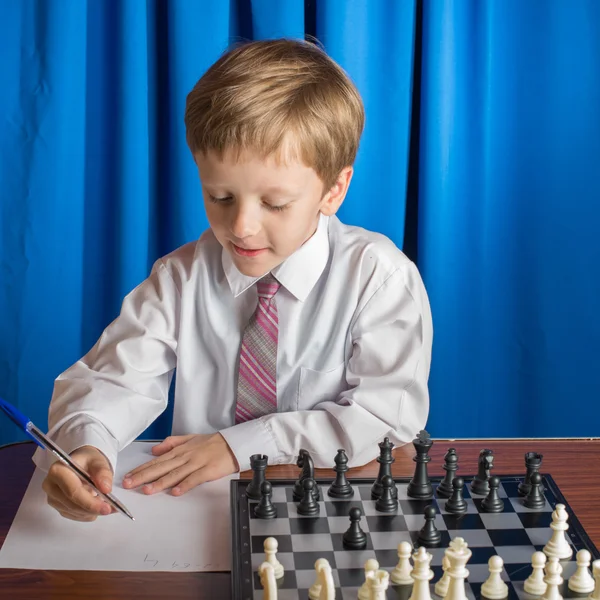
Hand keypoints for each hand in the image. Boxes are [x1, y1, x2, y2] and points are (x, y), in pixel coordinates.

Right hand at [42, 445, 114, 521]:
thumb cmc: (88, 460)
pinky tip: (97, 508)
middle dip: (93, 508)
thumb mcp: (98, 461)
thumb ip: (103, 472)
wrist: (81, 463)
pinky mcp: (57, 506)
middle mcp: (50, 485)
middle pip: (72, 504)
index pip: (73, 491)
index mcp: (58, 471)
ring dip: (91, 512)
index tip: (107, 507)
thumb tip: (106, 489)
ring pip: (73, 511)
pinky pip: (73, 515)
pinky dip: (87, 514)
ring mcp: (52, 497)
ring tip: (108, 506)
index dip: (90, 502)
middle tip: (112, 509)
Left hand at [122, 433, 237, 495]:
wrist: (232, 444)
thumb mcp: (189, 438)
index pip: (156, 461)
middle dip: (144, 476)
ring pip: (175, 474)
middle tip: (129, 484)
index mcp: (179, 450)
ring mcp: (196, 463)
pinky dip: (184, 485)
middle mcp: (185, 456)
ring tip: (147, 490)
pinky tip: (175, 492)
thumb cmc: (211, 443)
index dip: (141, 469)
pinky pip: (194, 478)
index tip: (128, 476)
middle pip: (161, 467)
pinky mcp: (207, 470)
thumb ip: (171, 443)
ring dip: (160, 482)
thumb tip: (154, 451)